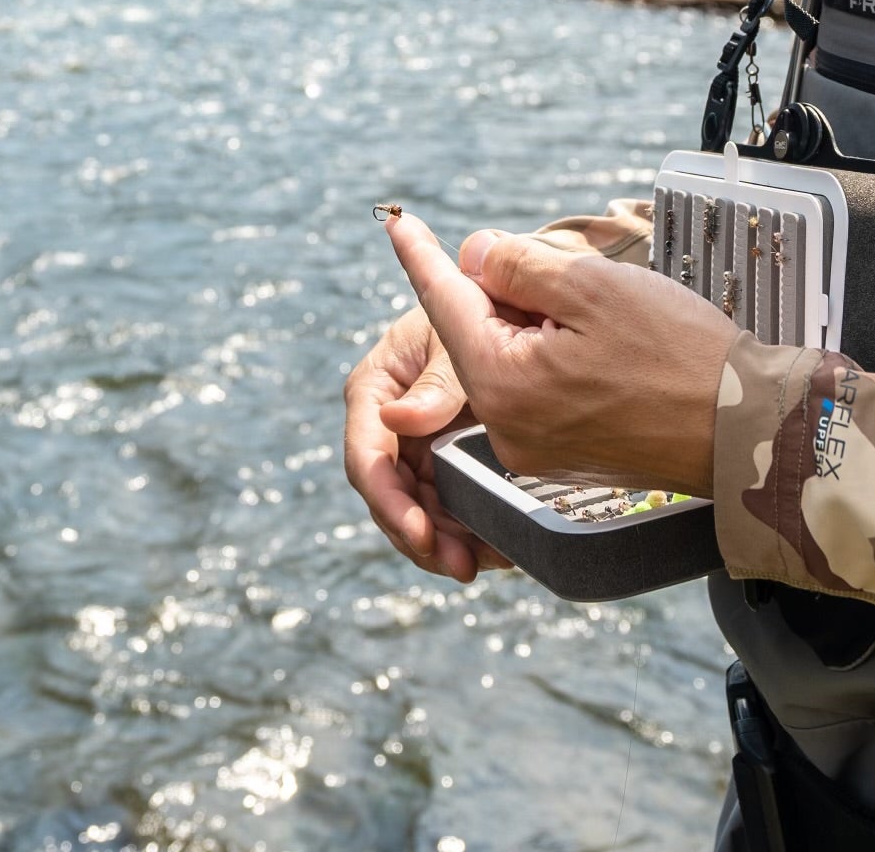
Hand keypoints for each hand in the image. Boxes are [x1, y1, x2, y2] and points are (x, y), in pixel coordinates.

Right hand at [343, 302, 511, 582]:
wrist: (508, 307)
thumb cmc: (475, 309)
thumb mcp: (456, 338)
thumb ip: (436, 381)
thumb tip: (398, 421)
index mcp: (375, 390)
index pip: (366, 457)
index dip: (389, 502)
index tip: (419, 534)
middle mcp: (386, 425)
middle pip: (387, 496)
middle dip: (419, 536)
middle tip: (461, 566)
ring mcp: (413, 447)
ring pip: (415, 511)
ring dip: (442, 545)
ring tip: (481, 564)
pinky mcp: (442, 460)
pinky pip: (445, 507)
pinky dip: (464, 532)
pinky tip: (494, 550)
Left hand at [384, 213, 738, 496]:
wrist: (746, 431)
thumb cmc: (679, 357)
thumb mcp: (592, 288)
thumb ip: (519, 267)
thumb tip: (473, 256)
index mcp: (502, 385)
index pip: (444, 303)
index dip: (423, 255)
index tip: (398, 224)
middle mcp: (506, 428)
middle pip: (479, 333)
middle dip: (508, 293)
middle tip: (564, 274)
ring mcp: (534, 449)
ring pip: (511, 360)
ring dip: (539, 325)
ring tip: (604, 317)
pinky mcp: (565, 455)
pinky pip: (538, 390)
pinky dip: (556, 356)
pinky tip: (606, 346)